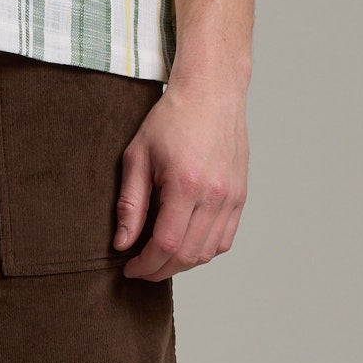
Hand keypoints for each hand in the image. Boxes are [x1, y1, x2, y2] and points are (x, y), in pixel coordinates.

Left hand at [113, 74, 248, 279]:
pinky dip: (204, 251)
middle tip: (141, 268)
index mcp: (186, 185)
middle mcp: (214, 195)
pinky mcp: (240, 196)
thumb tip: (123, 243)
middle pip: (188, 254)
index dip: (146, 264)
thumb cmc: (171, 119)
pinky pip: (225, 239)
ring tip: (160, 259)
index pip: (166, 244)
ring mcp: (232, 197)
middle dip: (161, 269)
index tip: (130, 268)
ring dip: (183, 264)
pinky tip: (185, 245)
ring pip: (209, 252)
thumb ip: (129, 204)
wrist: (211, 93)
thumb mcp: (137, 157)